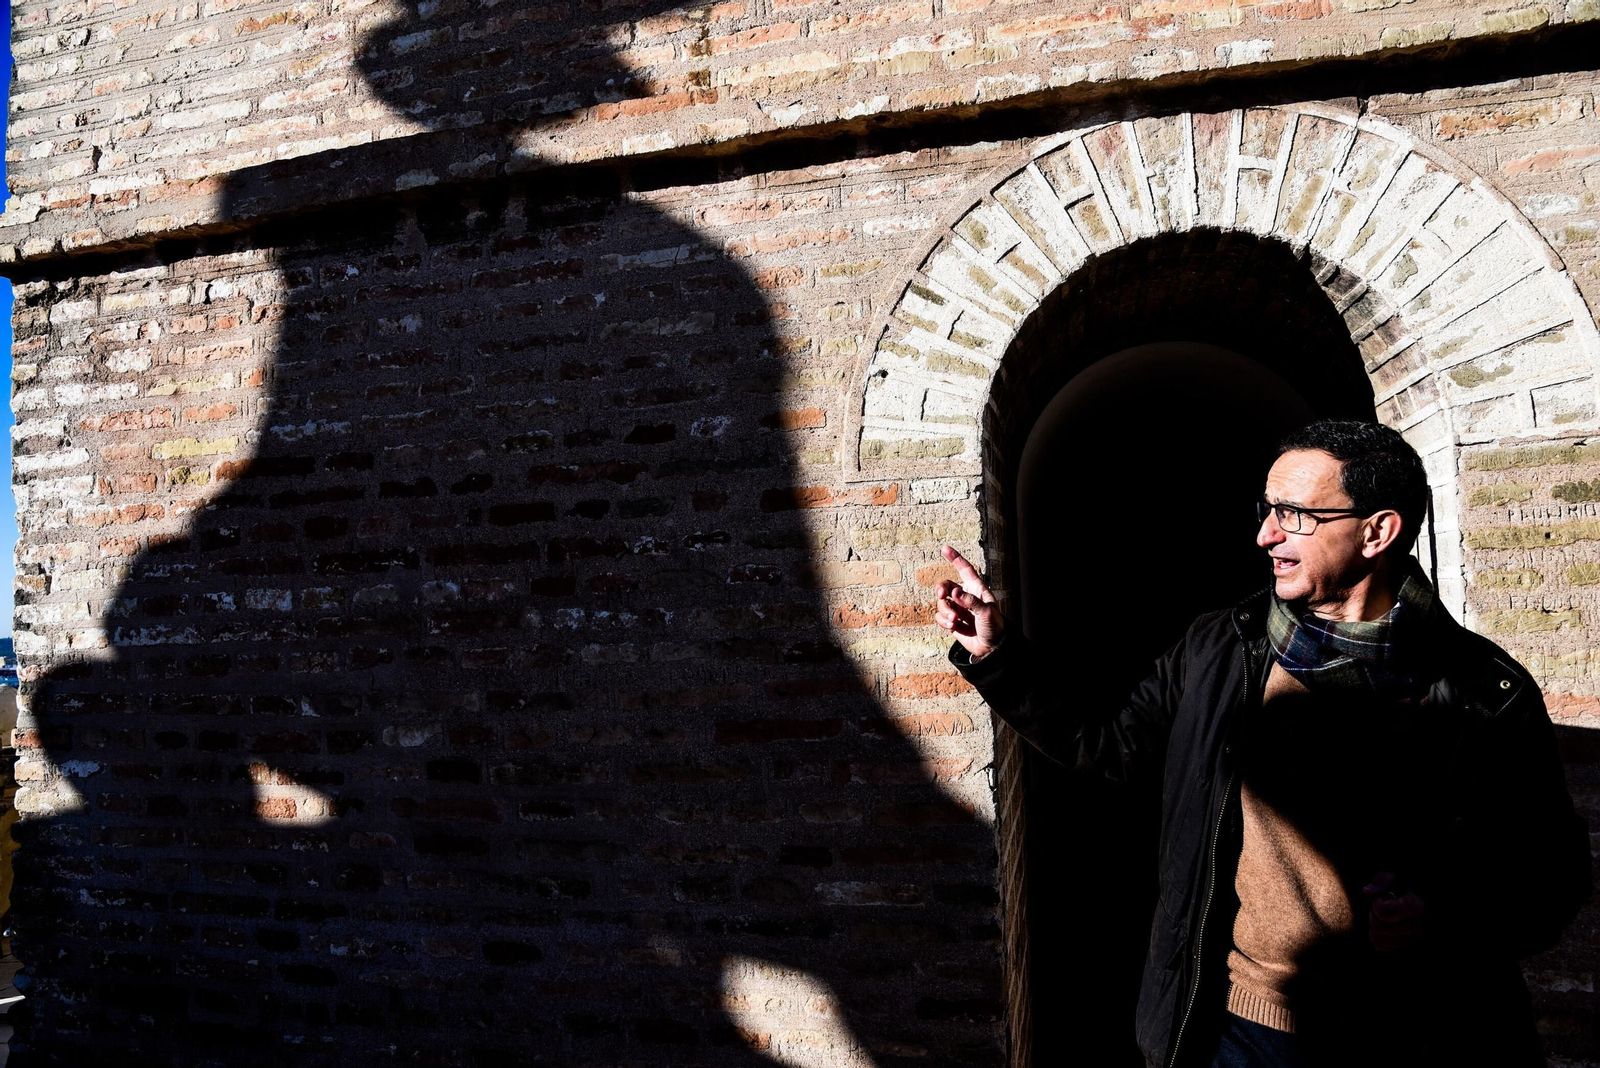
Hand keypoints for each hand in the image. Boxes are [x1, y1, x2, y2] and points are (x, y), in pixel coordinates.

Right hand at [933, 545, 1002, 660]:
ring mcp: (958, 609)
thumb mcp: (987, 612)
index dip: (955, 558)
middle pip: (946, 585)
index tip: (945, 548)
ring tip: (955, 621)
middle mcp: (965, 596)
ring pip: (941, 603)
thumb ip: (971, 601)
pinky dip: (943, 621)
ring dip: (945, 611)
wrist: (991, 647)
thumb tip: (955, 593)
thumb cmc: (994, 626)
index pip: (965, 570)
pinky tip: (952, 626)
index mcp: (976, 589)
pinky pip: (940, 616)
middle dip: (941, 589)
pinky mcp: (952, 621)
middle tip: (942, 595)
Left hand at [1363, 872, 1424, 953]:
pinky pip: (1380, 947)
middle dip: (1373, 916)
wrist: (1415, 905)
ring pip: (1376, 938)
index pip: (1385, 913)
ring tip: (1383, 920)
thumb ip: (1382, 880)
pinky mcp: (1404, 950)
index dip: (1377, 907)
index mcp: (1415, 907)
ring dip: (1374, 927)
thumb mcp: (1395, 878)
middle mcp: (1416, 927)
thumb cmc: (1403, 889)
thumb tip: (1367, 891)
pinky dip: (1378, 938)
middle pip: (1378, 927)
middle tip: (1379, 910)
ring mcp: (1410, 941)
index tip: (1379, 901)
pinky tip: (1385, 929)